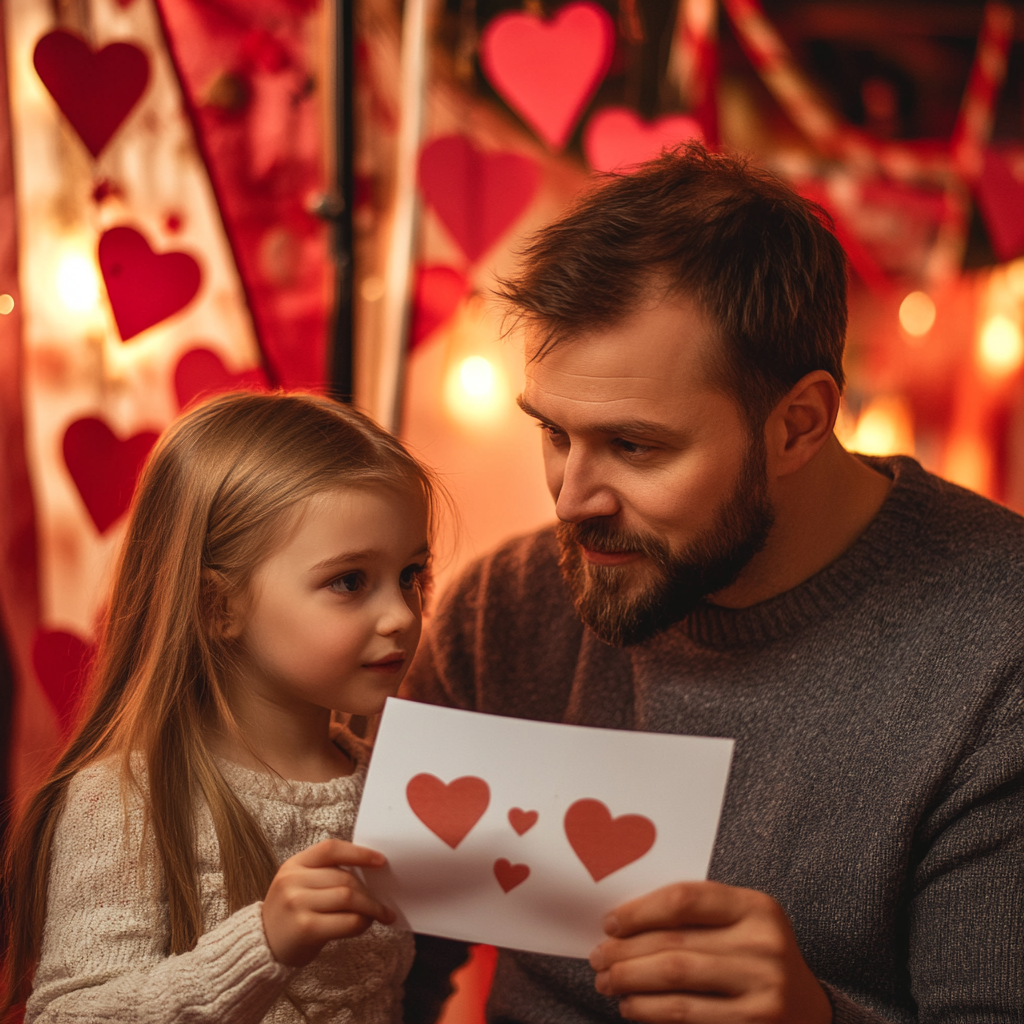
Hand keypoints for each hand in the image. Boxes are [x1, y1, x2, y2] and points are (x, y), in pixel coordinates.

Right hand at [261, 838, 395, 966]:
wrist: (263, 947)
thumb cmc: (291, 915)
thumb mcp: (299, 885)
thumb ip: (326, 875)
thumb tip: (370, 874)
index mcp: (294, 864)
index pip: (331, 849)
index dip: (359, 853)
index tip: (381, 861)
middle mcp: (292, 881)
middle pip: (345, 878)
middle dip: (369, 892)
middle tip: (381, 903)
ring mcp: (297, 904)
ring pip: (349, 898)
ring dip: (370, 907)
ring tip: (378, 914)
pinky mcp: (306, 928)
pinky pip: (347, 921)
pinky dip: (362, 923)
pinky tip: (364, 925)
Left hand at [589, 880, 831, 1023]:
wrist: (809, 1013)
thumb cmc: (755, 959)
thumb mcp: (740, 926)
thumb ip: (696, 917)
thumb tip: (621, 923)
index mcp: (757, 907)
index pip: (685, 899)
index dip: (639, 911)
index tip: (609, 923)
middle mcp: (765, 946)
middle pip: (674, 944)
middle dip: (625, 952)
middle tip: (597, 957)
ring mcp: (763, 990)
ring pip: (675, 982)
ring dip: (630, 982)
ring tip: (607, 982)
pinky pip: (686, 1016)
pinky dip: (650, 1011)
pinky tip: (632, 1007)